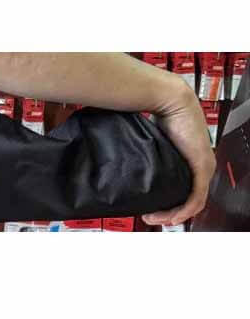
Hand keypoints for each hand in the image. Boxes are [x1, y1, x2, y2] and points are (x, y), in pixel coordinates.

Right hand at [142, 86, 215, 226]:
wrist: (168, 99)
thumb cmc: (156, 113)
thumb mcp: (147, 139)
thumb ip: (139, 151)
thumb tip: (114, 155)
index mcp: (188, 158)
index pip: (182, 188)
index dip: (167, 203)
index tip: (148, 209)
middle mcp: (201, 165)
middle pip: (188, 199)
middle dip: (169, 213)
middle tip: (150, 217)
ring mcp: (203, 167)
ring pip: (192, 202)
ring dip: (173, 215)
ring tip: (155, 218)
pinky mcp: (202, 168)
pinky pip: (196, 198)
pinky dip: (183, 211)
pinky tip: (170, 217)